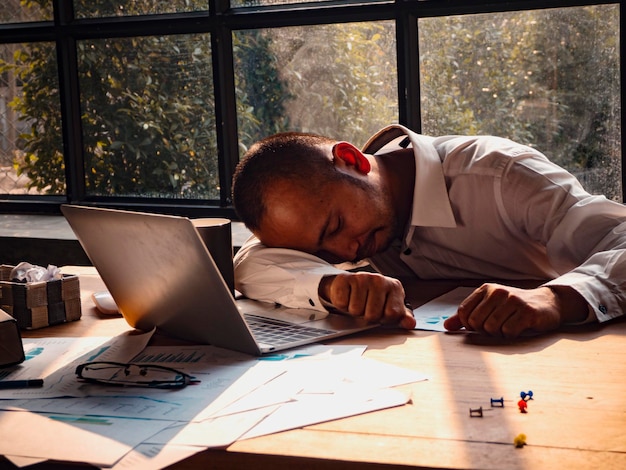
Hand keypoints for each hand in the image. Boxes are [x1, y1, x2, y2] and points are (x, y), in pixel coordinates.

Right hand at [319, 272, 415, 328]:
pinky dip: (343, 305)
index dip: (384, 319)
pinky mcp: (345, 278)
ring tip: (356, 301)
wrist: (349, 284)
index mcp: (394, 287)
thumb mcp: (389, 307)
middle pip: (373, 314)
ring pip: (356, 310)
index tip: (381, 312)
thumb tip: (410, 324)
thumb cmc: (371, 297)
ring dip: (354, 311)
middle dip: (367, 316)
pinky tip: (348, 296)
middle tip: (366, 307)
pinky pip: (342, 304)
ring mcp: (362, 277)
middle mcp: (379, 279)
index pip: (392, 314)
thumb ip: (401, 316)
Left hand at [443, 283, 587, 337]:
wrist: (546, 303)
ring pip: (491, 328)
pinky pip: (508, 331)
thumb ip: (466, 316)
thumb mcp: (488, 306)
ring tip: (507, 326)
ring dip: (498, 333)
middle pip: (476, 322)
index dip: (469, 325)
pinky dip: (510, 335)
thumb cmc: (513, 307)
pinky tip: (518, 328)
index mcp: (485, 289)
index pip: (464, 312)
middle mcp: (498, 292)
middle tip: (496, 327)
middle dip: (484, 330)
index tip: (480, 325)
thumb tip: (446, 326)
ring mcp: (513, 300)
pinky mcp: (527, 312)